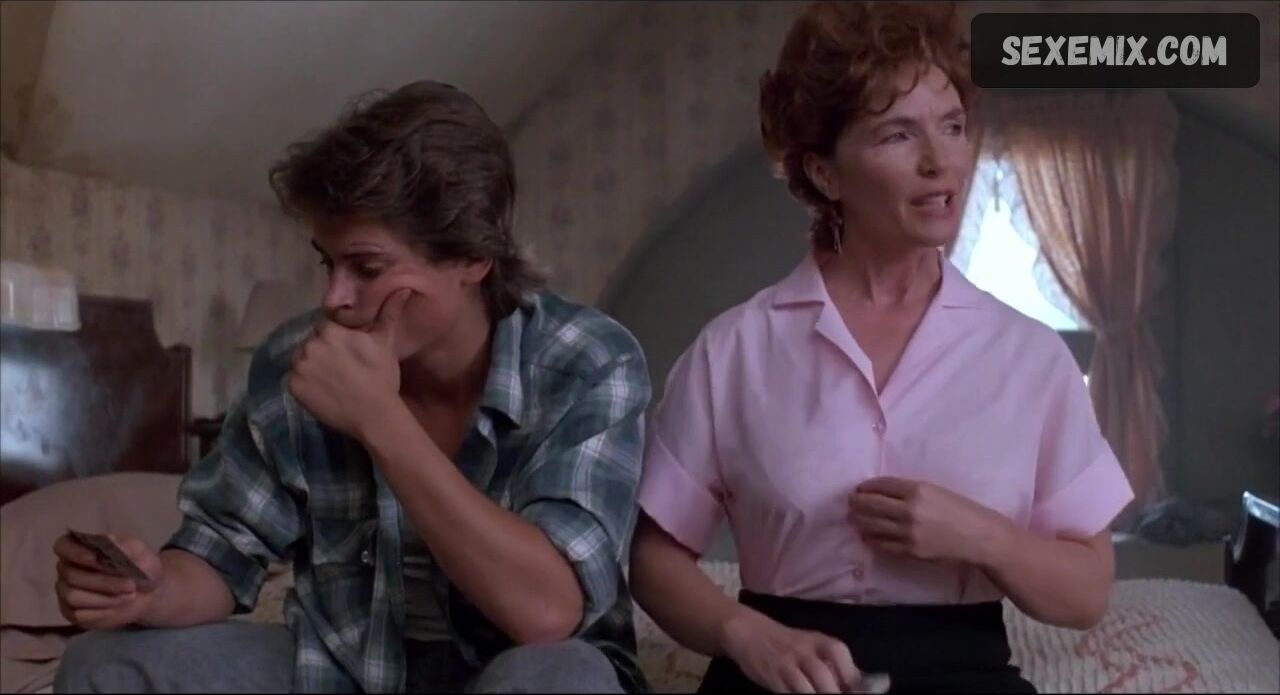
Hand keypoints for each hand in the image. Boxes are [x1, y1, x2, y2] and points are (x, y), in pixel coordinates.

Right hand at [54, 533, 163, 629]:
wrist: (149, 592)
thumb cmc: (140, 566)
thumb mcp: (141, 552)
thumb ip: (126, 546)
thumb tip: (110, 540)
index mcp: (79, 547)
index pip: (63, 546)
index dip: (76, 552)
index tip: (97, 558)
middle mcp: (67, 568)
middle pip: (72, 576)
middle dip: (103, 581)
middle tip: (131, 585)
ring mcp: (66, 591)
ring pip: (74, 596)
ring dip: (105, 598)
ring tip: (130, 595)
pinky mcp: (72, 613)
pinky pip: (79, 615)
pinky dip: (103, 611)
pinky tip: (120, 606)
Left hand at [289, 289, 409, 438]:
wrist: (374, 414)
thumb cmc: (381, 376)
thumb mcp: (385, 343)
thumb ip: (388, 313)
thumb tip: (402, 287)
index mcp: (329, 331)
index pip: (325, 326)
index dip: (336, 337)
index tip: (347, 350)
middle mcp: (309, 345)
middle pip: (312, 342)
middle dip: (323, 350)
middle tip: (341, 366)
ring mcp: (299, 367)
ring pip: (302, 359)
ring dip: (313, 365)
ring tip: (332, 379)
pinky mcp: (293, 387)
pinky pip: (296, 379)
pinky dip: (306, 383)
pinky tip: (324, 390)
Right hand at [718, 606, 859, 693]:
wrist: (748, 631)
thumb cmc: (786, 643)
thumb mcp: (810, 645)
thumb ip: (831, 664)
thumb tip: (856, 687)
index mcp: (820, 641)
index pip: (841, 657)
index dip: (853, 680)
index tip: (857, 693)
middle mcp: (804, 650)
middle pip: (824, 677)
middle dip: (834, 693)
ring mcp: (786, 663)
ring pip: (806, 688)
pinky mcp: (771, 676)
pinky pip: (786, 692)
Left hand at [849, 477, 1012, 565]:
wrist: (979, 537)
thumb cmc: (960, 510)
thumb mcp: (935, 491)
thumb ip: (909, 491)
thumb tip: (881, 493)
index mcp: (917, 489)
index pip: (881, 485)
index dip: (867, 486)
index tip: (860, 488)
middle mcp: (909, 509)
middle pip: (871, 504)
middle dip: (857, 502)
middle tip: (850, 502)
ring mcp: (908, 532)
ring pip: (873, 525)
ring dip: (859, 520)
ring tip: (853, 517)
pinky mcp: (910, 550)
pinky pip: (883, 544)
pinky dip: (871, 539)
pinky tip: (866, 535)